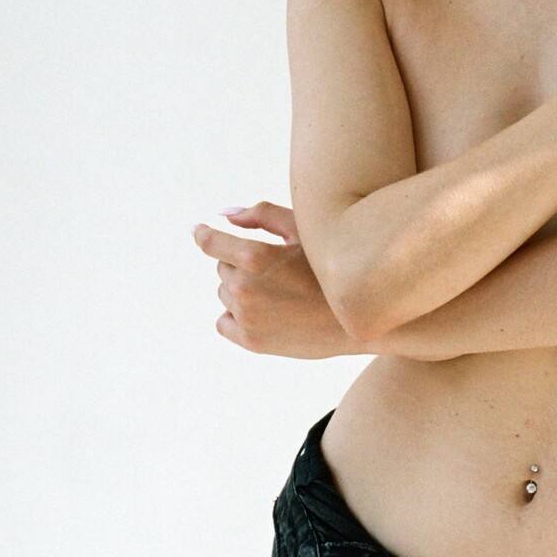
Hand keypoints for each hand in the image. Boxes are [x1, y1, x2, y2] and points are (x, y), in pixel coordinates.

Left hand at [192, 203, 356, 358]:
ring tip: (278, 291)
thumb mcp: (303, 230)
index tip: (198, 230)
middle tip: (275, 269)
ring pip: (225, 293)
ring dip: (241, 289)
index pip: (210, 242)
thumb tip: (225, 214)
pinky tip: (264, 312)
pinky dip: (237, 316)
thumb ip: (261, 215)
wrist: (358, 318)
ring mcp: (247, 317)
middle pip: (224, 267)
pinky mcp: (251, 341)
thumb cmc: (332, 266)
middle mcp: (244, 288)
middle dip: (241, 264)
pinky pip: (224, 322)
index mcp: (255, 257)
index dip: (204, 234)